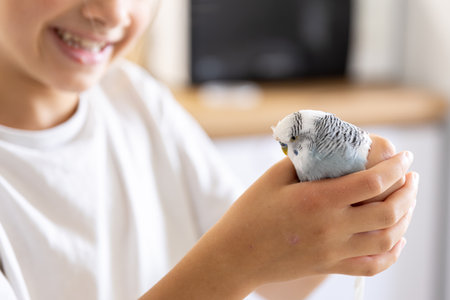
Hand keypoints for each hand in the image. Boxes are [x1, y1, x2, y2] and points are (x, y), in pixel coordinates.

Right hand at [208, 142, 416, 291]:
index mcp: (318, 200)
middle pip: (389, 211)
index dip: (396, 166)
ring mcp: (333, 251)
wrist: (236, 254)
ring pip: (387, 239)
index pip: (373, 181)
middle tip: (410, 177)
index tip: (405, 157)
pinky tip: (397, 239)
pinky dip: (392, 253)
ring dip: (405, 218)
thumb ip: (304, 161)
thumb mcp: (273, 178)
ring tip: (407, 202)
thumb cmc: (250, 213)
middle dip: (408, 191)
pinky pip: (373, 266)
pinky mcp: (330, 266)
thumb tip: (329, 149)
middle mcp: (331, 228)